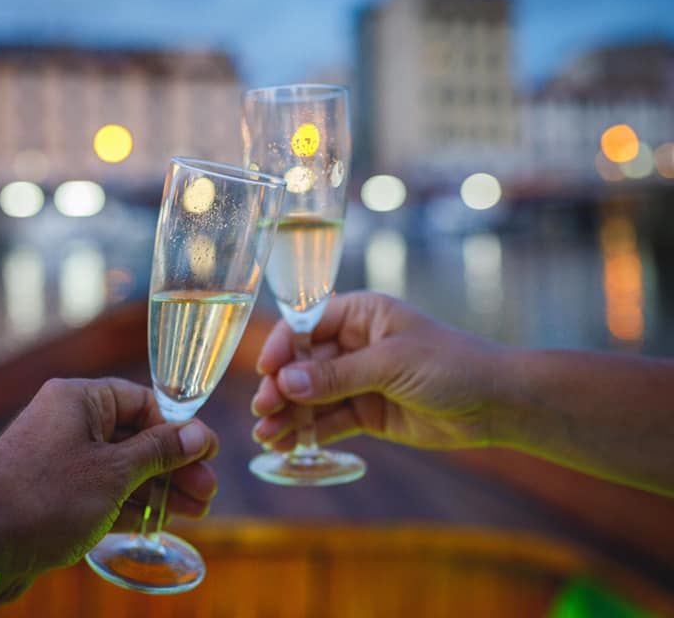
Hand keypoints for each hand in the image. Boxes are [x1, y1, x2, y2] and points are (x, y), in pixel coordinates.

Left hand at [0, 378, 218, 600]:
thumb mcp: (114, 472)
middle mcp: (68, 422)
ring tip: (196, 509)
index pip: (142, 402)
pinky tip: (163, 518)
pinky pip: (104, 490)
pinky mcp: (56, 493)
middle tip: (209, 490)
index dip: (180, 427)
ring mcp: (61, 459)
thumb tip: (198, 434)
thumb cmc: (48, 497)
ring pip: (123, 467)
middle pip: (136, 436)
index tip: (209, 452)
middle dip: (175, 464)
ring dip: (160, 487)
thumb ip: (159, 451)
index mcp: (78, 400)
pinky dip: (133, 503)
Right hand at [251, 292, 505, 452]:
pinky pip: (329, 419)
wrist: (497, 402)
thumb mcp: (390, 363)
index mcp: (361, 314)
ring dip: (288, 414)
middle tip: (262, 409)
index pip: (307, 325)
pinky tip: (285, 444)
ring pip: (312, 395)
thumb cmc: (451, 364)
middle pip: (303, 363)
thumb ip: (337, 375)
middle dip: (281, 387)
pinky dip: (308, 431)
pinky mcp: (367, 411)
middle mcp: (354, 343)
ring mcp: (359, 379)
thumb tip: (286, 384)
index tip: (266, 371)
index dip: (283, 347)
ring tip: (266, 435)